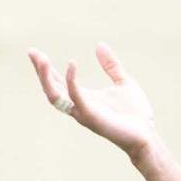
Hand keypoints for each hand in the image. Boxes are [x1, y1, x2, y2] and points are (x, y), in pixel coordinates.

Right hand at [29, 43, 157, 158]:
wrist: (148, 135)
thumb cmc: (136, 114)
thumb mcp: (123, 82)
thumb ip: (111, 66)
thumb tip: (99, 44)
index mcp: (84, 98)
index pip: (58, 82)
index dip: (46, 68)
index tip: (35, 52)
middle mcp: (79, 106)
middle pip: (51, 88)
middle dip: (40, 70)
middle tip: (33, 52)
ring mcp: (83, 113)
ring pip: (55, 96)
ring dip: (46, 78)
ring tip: (42, 60)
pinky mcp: (92, 117)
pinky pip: (76, 97)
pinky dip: (71, 80)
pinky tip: (73, 64)